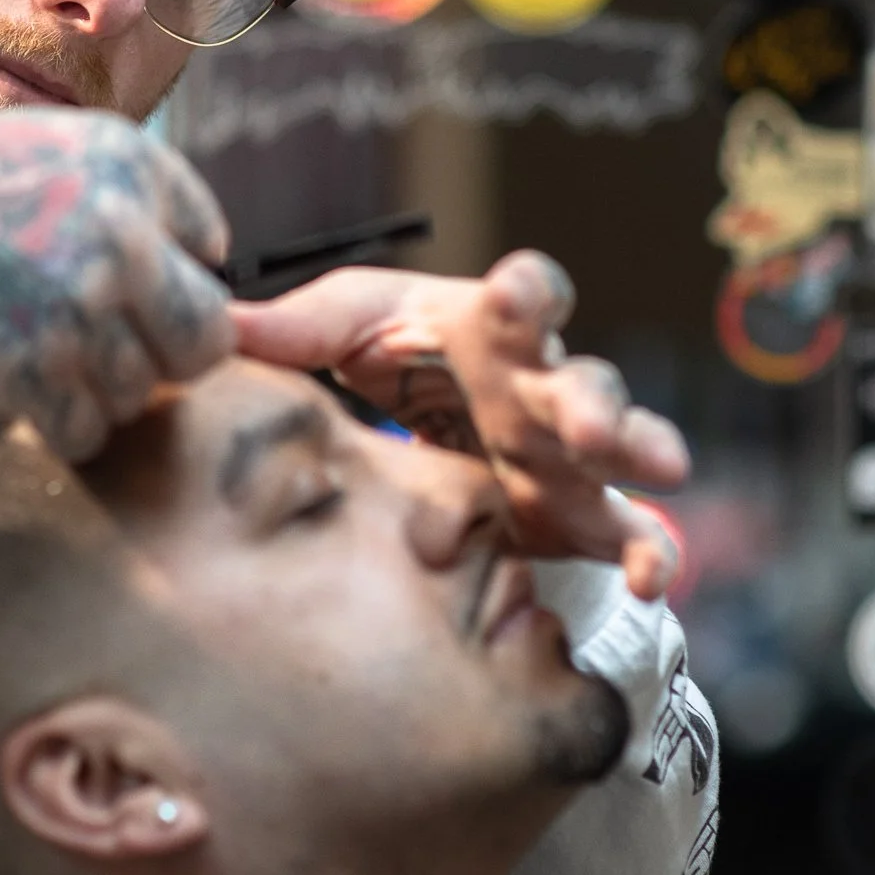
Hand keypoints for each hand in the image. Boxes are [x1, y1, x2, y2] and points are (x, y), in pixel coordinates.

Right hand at [0, 111, 232, 458]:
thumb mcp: (47, 147)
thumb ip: (137, 190)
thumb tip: (214, 256)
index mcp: (128, 164)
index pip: (208, 247)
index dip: (168, 277)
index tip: (115, 282)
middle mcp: (118, 229)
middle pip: (207, 337)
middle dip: (167, 353)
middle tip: (108, 346)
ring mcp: (78, 305)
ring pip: (144, 391)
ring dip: (99, 390)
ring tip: (37, 350)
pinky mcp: (33, 371)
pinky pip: (88, 431)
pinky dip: (58, 425)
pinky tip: (17, 385)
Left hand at [232, 249, 687, 595]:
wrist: (432, 431)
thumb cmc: (399, 361)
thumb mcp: (348, 333)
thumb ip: (294, 328)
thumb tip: (215, 323)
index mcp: (493, 330)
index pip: (524, 298)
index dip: (527, 293)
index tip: (517, 294)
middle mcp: (542, 386)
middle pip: (580, 380)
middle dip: (589, 399)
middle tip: (582, 421)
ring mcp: (570, 454)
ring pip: (619, 449)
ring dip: (637, 457)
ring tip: (659, 472)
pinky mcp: (578, 515)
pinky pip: (626, 532)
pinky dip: (647, 554)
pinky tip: (653, 581)